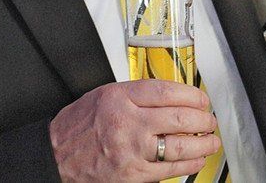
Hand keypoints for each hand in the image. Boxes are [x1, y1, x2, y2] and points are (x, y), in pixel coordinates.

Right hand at [49, 80, 219, 181]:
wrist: (55, 156)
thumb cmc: (79, 126)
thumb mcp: (105, 95)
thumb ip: (137, 93)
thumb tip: (173, 95)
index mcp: (119, 97)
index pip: (166, 91)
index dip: (192, 95)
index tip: (201, 99)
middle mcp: (126, 122)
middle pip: (178, 118)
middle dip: (202, 119)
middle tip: (209, 120)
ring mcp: (130, 150)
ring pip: (179, 145)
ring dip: (203, 143)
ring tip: (211, 140)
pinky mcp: (132, 175)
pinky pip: (169, 169)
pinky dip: (189, 164)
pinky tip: (197, 159)